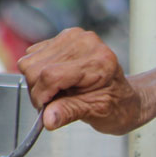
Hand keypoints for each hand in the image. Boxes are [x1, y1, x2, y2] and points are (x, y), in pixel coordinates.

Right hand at [17, 28, 145, 133]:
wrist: (125, 98)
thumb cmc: (116, 107)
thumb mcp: (95, 112)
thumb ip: (68, 113)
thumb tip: (47, 120)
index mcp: (98, 61)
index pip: (51, 75)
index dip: (41, 95)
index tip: (44, 110)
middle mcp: (86, 43)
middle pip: (35, 68)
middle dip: (39, 91)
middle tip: (56, 103)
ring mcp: (74, 37)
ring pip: (30, 61)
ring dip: (37, 82)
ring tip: (60, 91)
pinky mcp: (64, 37)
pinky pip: (33, 55)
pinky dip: (39, 71)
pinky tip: (58, 80)